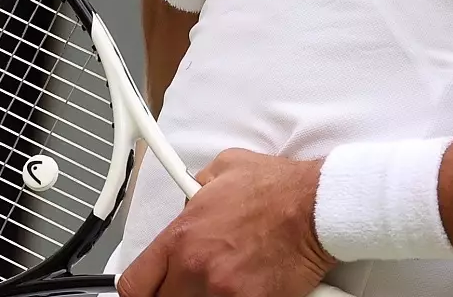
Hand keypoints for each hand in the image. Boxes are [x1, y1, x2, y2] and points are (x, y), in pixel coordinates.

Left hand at [117, 150, 333, 296]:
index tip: (148, 292)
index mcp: (182, 236)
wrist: (317, 207)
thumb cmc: (279, 188)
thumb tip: (189, 198)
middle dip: (175, 293)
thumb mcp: (225, 168)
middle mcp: (195, 267)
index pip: (135, 284)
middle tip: (196, 283)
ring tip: (229, 278)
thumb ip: (196, 190)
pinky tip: (251, 285)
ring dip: (207, 296)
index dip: (139, 293)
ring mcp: (222, 290)